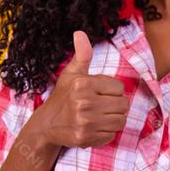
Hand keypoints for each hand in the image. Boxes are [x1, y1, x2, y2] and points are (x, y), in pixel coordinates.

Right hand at [37, 30, 128, 148]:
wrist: (46, 125)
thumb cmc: (63, 96)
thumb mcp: (71, 73)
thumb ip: (82, 55)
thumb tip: (80, 32)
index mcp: (83, 83)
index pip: (119, 88)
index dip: (112, 91)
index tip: (100, 93)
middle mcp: (84, 102)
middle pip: (123, 105)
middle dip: (115, 105)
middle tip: (103, 106)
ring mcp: (85, 122)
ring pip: (120, 121)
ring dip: (114, 119)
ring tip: (100, 116)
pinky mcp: (85, 138)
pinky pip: (111, 135)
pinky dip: (106, 133)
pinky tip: (94, 127)